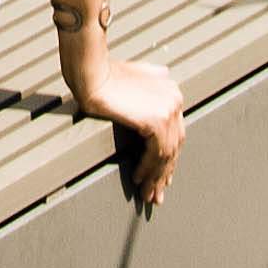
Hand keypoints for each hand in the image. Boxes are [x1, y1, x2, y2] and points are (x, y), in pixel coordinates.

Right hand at [65, 44, 189, 210]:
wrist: (92, 75)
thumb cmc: (105, 74)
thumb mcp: (136, 72)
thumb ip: (151, 78)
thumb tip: (162, 78)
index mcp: (172, 91)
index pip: (174, 132)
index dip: (168, 156)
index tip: (161, 174)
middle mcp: (175, 101)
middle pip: (174, 145)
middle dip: (164, 172)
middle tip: (157, 193)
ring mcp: (168, 111)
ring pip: (166, 154)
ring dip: (155, 178)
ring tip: (147, 194)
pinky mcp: (156, 122)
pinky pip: (155, 154)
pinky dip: (147, 170)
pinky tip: (138, 179)